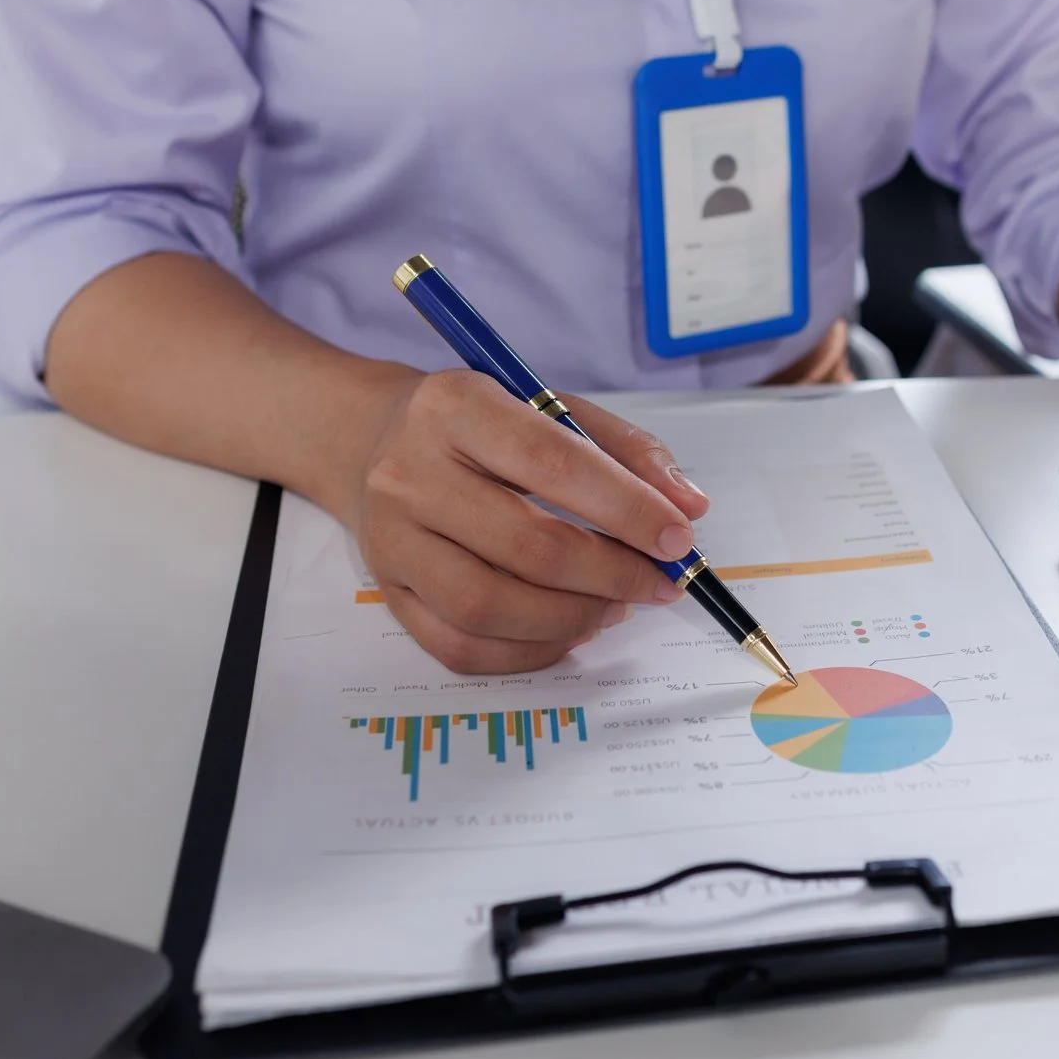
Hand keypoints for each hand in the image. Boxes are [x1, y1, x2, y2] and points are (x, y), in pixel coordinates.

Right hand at [340, 370, 712, 672]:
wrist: (371, 441)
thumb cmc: (481, 426)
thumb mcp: (551, 407)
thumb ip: (626, 451)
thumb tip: (688, 507)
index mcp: (456, 407)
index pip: (553, 464)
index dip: (626, 508)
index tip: (678, 538)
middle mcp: (409, 472)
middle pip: (526, 545)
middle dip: (611, 574)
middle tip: (659, 583)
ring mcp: (392, 538)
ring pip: (490, 606)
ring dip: (572, 619)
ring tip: (615, 606)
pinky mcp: (387, 591)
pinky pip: (461, 646)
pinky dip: (529, 652)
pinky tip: (568, 631)